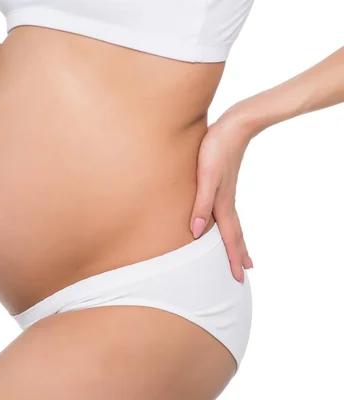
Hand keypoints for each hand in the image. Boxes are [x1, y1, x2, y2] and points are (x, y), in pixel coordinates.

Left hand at [190, 106, 257, 282]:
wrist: (233, 125)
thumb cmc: (216, 149)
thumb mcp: (206, 177)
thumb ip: (201, 204)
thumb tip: (197, 232)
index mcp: (222, 203)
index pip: (229, 237)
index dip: (232, 257)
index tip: (239, 277)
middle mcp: (226, 200)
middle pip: (234, 233)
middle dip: (237, 253)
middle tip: (242, 272)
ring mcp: (225, 191)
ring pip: (230, 222)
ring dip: (234, 239)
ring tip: (238, 251)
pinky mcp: (222, 181)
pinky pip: (225, 210)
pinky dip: (227, 222)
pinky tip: (220, 219)